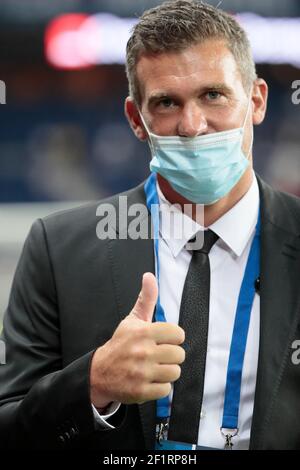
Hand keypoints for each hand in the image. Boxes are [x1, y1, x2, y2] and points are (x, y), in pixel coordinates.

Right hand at [90, 272, 184, 408]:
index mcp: (143, 332)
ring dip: (166, 371)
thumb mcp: (132, 320)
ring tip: (154, 367)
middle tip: (158, 355)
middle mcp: (143, 352)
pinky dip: (160, 386)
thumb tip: (149, 276)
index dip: (172, 337)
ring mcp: (142, 373)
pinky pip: (166, 389)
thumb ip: (146, 299)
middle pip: (179, 354)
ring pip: (175, 372)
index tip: (163, 340)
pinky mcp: (141, 391)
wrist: (99, 372)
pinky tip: (149, 379)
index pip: (178, 334)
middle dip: (170, 355)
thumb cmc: (120, 344)